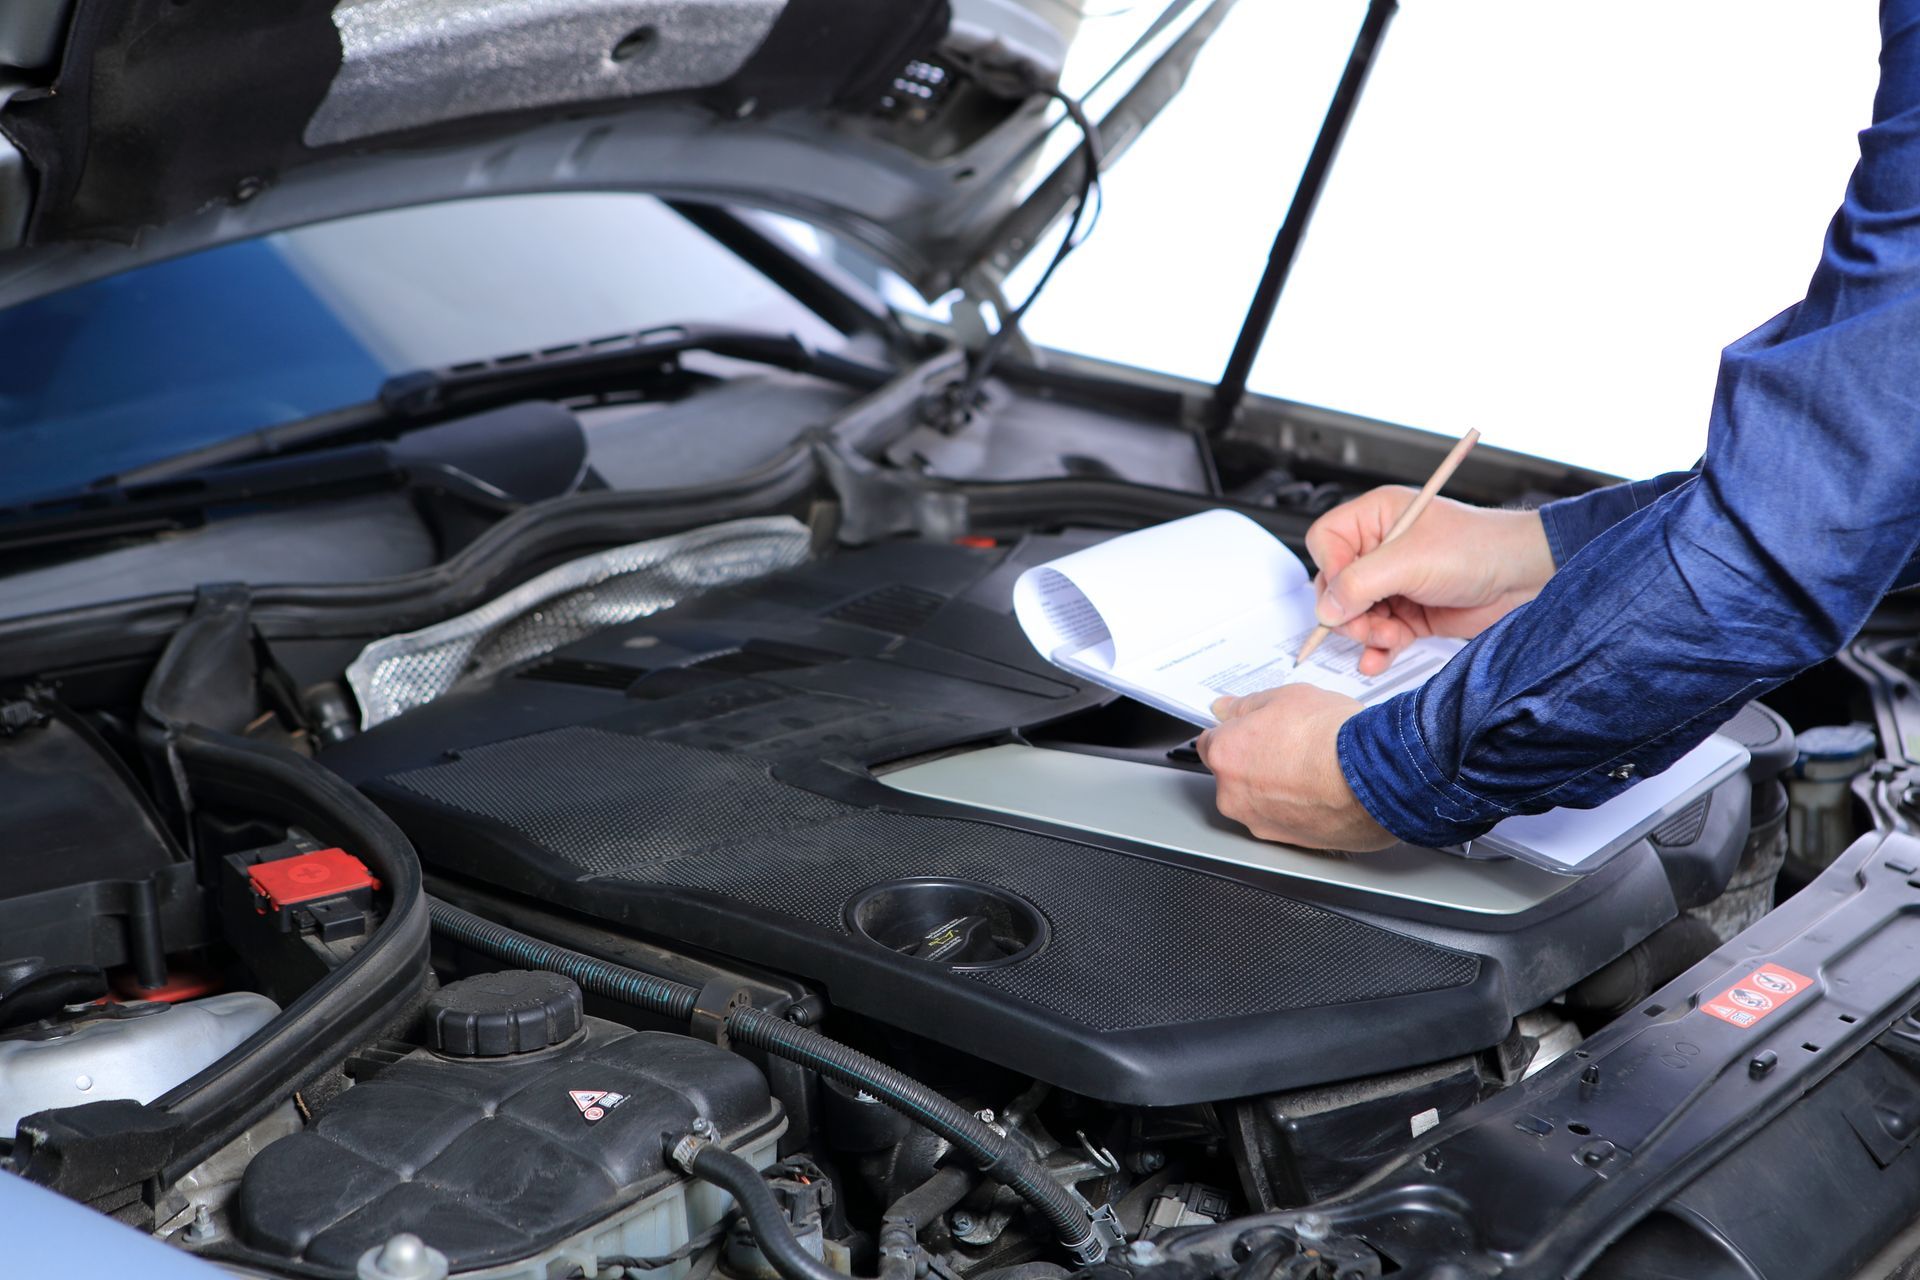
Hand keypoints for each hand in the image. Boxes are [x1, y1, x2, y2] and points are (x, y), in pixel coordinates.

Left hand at [1197, 685, 1393, 851]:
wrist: (1376, 776)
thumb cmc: (1333, 737)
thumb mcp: (1287, 697)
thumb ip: (1247, 705)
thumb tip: (1226, 708)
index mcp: (1226, 756)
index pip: (1211, 744)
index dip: (1234, 734)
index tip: (1250, 730)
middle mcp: (1235, 796)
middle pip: (1235, 776)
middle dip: (1256, 763)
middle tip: (1291, 746)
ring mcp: (1262, 823)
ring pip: (1261, 802)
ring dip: (1279, 789)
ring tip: (1314, 769)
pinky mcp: (1292, 844)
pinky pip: (1289, 821)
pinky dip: (1301, 809)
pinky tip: (1324, 791)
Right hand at [1307, 487, 1554, 675]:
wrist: (1524, 578)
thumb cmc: (1479, 548)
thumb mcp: (1410, 561)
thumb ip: (1360, 584)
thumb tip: (1326, 609)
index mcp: (1375, 518)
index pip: (1325, 543)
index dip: (1330, 571)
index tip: (1347, 595)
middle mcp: (1379, 550)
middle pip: (1334, 587)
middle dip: (1350, 613)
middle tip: (1370, 625)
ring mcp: (1393, 583)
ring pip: (1354, 616)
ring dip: (1367, 634)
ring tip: (1390, 637)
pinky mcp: (1409, 613)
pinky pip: (1377, 635)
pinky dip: (1376, 650)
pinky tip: (1379, 658)